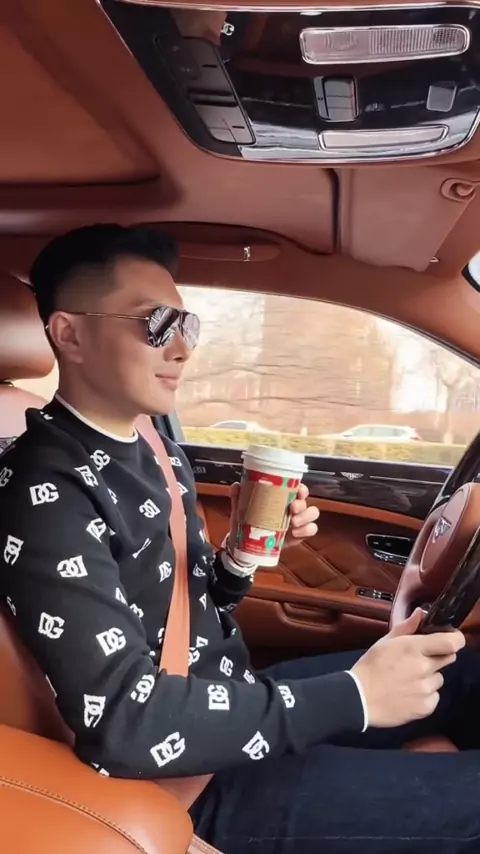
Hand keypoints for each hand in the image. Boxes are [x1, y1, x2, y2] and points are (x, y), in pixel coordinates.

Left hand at [227, 482, 318, 552]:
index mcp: (282, 497)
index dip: (301, 488)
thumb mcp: (241, 509)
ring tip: (293, 523)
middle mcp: (293, 507)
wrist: (248, 545)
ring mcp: (298, 521)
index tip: (297, 491)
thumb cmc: (248, 522)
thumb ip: (238, 497)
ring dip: (305, 517)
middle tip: (291, 509)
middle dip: (301, 504)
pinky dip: (306, 530)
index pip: (297, 488)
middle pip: (305, 501)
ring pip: (312, 514)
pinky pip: (311, 530)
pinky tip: (295, 533)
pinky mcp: (299, 535)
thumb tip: (237, 486)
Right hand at [351, 608, 465, 728]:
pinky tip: (409, 693)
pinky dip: (425, 695)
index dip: (455, 639)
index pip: (451, 642)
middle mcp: (423, 668)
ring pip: (439, 678)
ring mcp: (426, 689)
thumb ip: (407, 627)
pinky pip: (434, 696)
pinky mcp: (426, 707)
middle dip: (438, 656)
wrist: (360, 699)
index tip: (450, 638)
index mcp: (413, 648)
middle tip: (420, 659)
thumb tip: (421, 613)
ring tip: (409, 679)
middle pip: (449, 658)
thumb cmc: (371, 667)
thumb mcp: (385, 642)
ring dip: (429, 677)